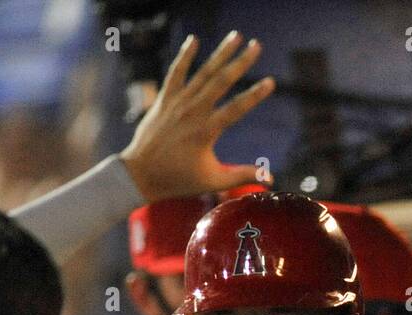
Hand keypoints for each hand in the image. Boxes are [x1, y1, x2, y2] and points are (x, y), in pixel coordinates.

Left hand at [119, 32, 275, 202]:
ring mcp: (177, 103)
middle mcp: (193, 112)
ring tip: (236, 36)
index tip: (270, 82)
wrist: (141, 174)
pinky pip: (175, 73)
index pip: (237, 108)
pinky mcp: (164, 100)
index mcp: (206, 131)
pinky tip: (194, 40)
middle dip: (241, 62)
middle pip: (221, 81)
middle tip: (257, 46)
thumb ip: (242, 175)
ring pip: (203, 72)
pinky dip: (184, 56)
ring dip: (220, 53)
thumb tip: (270, 178)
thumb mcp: (212, 181)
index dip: (255, 95)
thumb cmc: (179, 180)